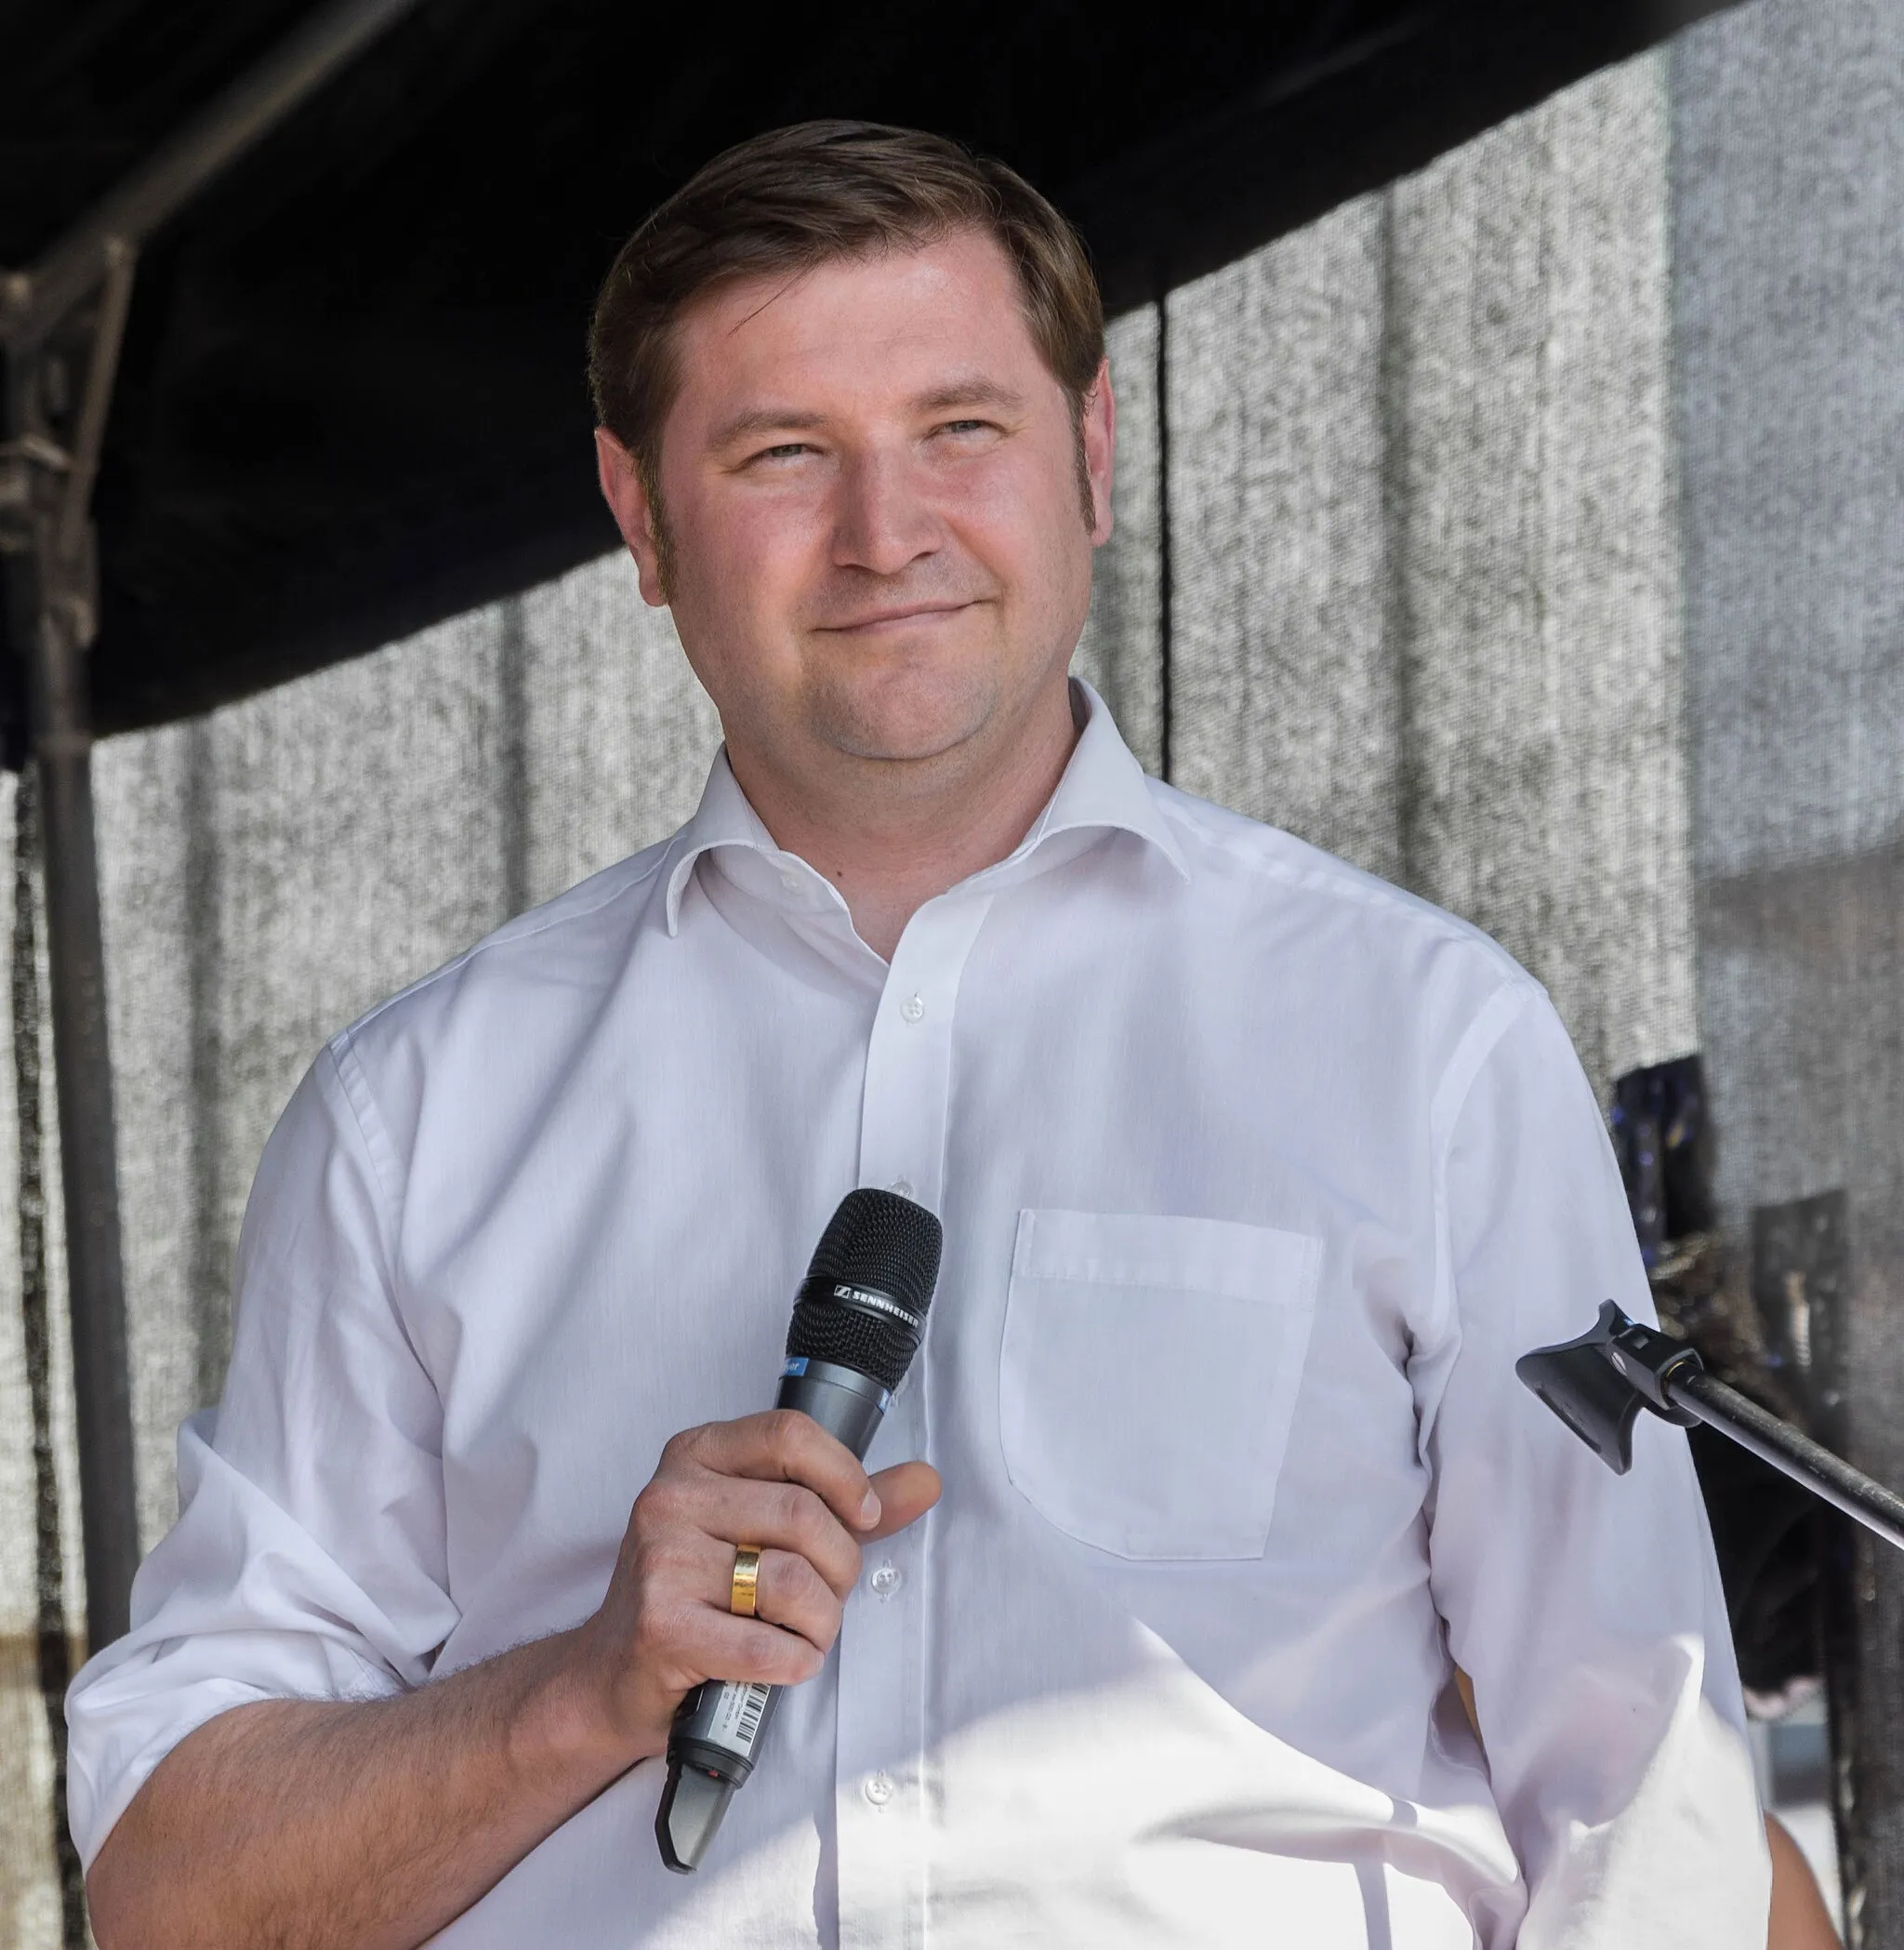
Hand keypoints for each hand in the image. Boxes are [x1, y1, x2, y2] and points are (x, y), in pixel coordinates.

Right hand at [570, 1410, 940, 1765]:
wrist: (612, 1675)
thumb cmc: (697, 1593)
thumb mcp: (760, 1527)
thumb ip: (843, 1503)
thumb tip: (925, 1480)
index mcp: (697, 1455)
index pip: (790, 1434)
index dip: (846, 1476)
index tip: (865, 1515)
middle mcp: (671, 1497)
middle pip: (803, 1514)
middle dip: (840, 1567)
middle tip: (829, 1595)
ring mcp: (661, 1562)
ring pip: (792, 1581)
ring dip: (821, 1622)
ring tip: (803, 1632)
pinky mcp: (661, 1627)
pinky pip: (768, 1646)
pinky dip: (795, 1662)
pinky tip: (783, 1661)